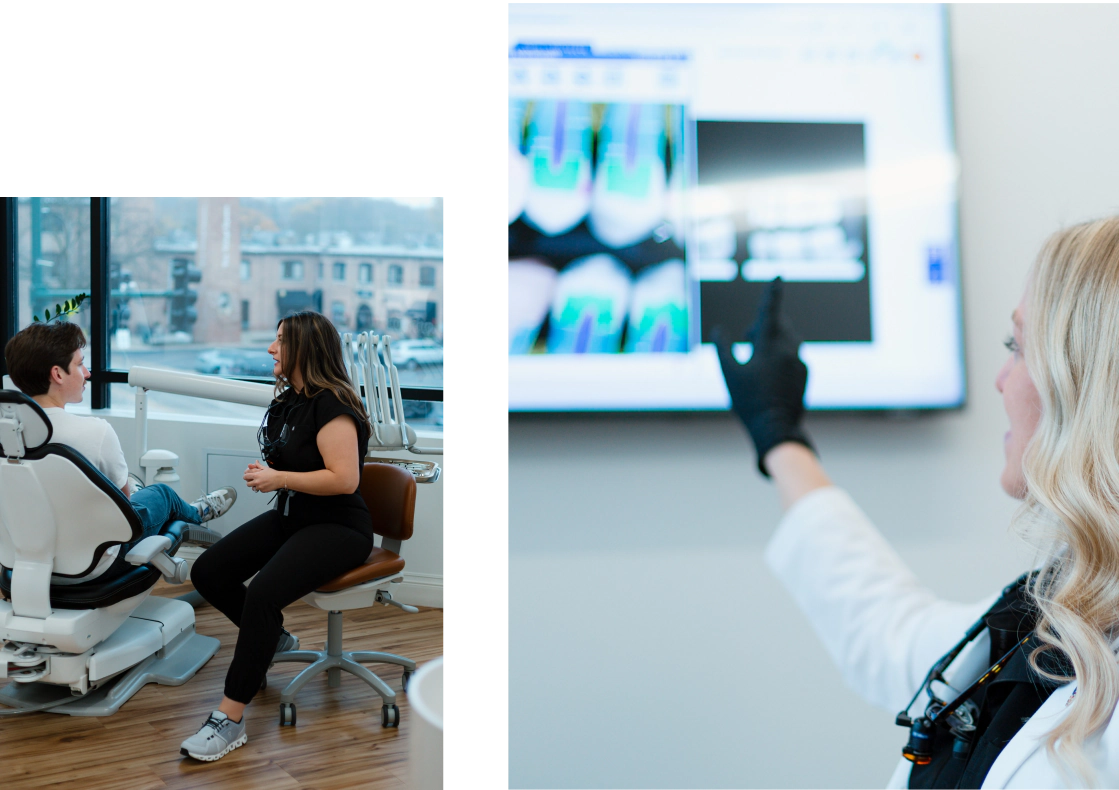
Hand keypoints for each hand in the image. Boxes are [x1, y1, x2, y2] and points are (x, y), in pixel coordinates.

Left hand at [244, 461, 283, 492]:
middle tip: (253, 480)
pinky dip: (260, 488)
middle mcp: (256, 482)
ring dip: (255, 486)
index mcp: (256, 475)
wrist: (279, 479)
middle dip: (249, 482)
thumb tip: (255, 462)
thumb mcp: (264, 468)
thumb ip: (258, 465)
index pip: (245, 476)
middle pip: (247, 484)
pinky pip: (259, 490)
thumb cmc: (273, 473)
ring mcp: (259, 487)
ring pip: (253, 488)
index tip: (247, 476)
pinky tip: (264, 485)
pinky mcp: (262, 490)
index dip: (246, 476)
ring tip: (259, 483)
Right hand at [712, 277, 815, 476]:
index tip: (778, 276)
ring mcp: (799, 362)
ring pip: (788, 338)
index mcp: (769, 347)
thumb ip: (723, 349)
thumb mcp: (729, 375)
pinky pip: (793, 355)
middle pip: (778, 325)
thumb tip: (719, 330)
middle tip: (748, 337)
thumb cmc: (748, 402)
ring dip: (773, 338)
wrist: (776, 428)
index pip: (770, 312)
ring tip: (757, 353)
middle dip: (764, 324)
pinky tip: (769, 372)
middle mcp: (788, 350)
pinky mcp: (804, 374)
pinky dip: (781, 355)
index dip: (772, 293)